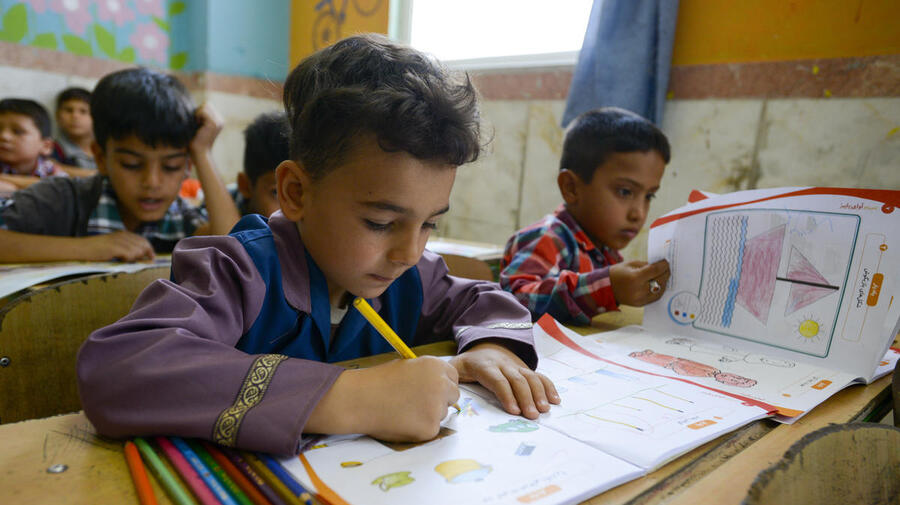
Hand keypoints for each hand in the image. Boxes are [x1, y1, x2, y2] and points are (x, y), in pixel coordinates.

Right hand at [80, 231, 154, 261]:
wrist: (79, 249)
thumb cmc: (95, 251)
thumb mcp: (113, 246)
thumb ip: (126, 248)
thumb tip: (141, 256)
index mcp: (123, 234)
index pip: (143, 240)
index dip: (149, 250)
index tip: (151, 259)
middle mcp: (122, 235)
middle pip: (143, 245)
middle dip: (143, 255)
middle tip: (136, 261)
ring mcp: (118, 240)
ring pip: (137, 251)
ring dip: (134, 258)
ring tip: (123, 259)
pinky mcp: (113, 247)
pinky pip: (130, 254)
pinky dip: (128, 259)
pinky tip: (120, 259)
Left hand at [189, 103, 223, 158]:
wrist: (200, 152)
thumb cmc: (196, 141)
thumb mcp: (199, 126)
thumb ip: (201, 116)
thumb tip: (194, 106)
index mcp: (218, 120)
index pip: (208, 106)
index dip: (200, 111)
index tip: (197, 122)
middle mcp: (220, 120)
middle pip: (207, 104)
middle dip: (199, 111)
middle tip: (197, 123)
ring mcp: (218, 121)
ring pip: (205, 106)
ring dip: (198, 113)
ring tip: (197, 124)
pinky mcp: (213, 123)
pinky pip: (203, 111)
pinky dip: (197, 116)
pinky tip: (197, 124)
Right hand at [308, 356, 458, 441]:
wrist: (359, 399)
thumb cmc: (378, 382)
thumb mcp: (407, 367)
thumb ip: (427, 375)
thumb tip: (442, 387)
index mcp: (435, 366)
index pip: (453, 378)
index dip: (442, 385)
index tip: (431, 390)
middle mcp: (441, 385)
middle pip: (452, 396)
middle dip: (440, 400)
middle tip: (417, 403)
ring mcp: (437, 408)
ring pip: (442, 414)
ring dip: (428, 415)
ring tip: (403, 411)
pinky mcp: (430, 428)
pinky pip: (431, 430)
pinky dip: (419, 429)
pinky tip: (401, 422)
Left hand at [450, 341, 558, 418]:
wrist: (486, 345)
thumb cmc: (469, 364)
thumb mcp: (456, 366)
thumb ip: (450, 376)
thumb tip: (448, 390)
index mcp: (485, 366)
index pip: (497, 380)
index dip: (506, 394)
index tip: (513, 411)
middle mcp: (504, 364)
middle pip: (517, 380)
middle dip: (526, 398)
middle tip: (532, 416)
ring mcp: (517, 366)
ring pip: (531, 377)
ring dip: (540, 393)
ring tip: (545, 410)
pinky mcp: (526, 369)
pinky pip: (540, 376)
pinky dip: (549, 387)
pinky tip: (555, 400)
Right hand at [610, 259, 669, 305]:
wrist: (606, 288)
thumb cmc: (618, 273)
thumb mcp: (631, 264)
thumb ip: (646, 265)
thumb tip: (660, 265)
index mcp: (635, 277)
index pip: (655, 270)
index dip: (663, 265)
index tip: (666, 262)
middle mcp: (639, 290)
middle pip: (660, 280)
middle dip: (665, 273)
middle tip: (666, 268)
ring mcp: (640, 299)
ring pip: (660, 289)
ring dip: (664, 282)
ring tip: (663, 275)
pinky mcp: (641, 304)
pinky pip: (655, 297)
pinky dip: (659, 290)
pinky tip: (659, 284)